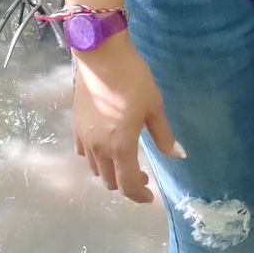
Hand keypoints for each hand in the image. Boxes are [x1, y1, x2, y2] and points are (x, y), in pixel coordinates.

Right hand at [71, 34, 184, 203]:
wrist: (102, 56)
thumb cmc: (133, 79)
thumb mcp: (154, 106)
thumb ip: (163, 135)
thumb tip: (177, 155)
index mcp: (121, 147)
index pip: (128, 185)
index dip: (139, 195)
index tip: (150, 196)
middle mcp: (100, 149)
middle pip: (110, 181)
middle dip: (127, 183)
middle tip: (142, 173)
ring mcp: (84, 138)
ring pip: (96, 169)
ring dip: (111, 172)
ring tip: (125, 159)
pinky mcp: (76, 126)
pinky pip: (84, 153)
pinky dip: (96, 158)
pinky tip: (105, 145)